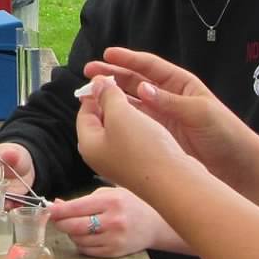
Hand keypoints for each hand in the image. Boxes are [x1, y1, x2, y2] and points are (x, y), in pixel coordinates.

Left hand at [47, 187, 171, 258]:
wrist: (156, 224)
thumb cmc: (130, 204)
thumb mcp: (110, 193)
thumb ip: (84, 199)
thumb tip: (57, 204)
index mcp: (111, 201)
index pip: (76, 207)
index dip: (58, 210)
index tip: (47, 210)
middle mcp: (113, 221)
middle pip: (74, 226)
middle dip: (61, 223)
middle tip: (57, 219)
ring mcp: (114, 239)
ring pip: (78, 240)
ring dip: (71, 233)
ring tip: (77, 225)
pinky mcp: (114, 252)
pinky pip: (87, 250)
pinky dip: (81, 243)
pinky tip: (87, 235)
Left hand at [75, 74, 192, 196]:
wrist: (173, 182)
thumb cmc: (143, 148)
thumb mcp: (121, 114)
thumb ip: (107, 96)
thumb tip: (97, 82)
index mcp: (88, 144)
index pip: (84, 111)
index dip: (95, 92)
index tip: (108, 77)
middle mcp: (101, 155)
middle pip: (100, 121)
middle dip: (110, 102)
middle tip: (124, 87)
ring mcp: (120, 162)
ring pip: (119, 129)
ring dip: (127, 114)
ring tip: (140, 101)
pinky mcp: (138, 165)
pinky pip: (133, 140)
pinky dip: (139, 127)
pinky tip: (151, 120)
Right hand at [81, 46, 242, 174]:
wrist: (236, 165)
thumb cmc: (224, 133)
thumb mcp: (199, 113)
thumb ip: (170, 102)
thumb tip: (141, 89)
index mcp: (180, 84)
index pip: (150, 67)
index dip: (128, 59)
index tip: (107, 54)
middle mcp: (168, 97)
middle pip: (135, 81)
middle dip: (112, 75)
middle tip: (89, 71)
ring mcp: (162, 116)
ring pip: (131, 102)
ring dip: (111, 97)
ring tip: (90, 93)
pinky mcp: (159, 135)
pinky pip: (136, 122)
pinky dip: (120, 118)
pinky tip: (104, 116)